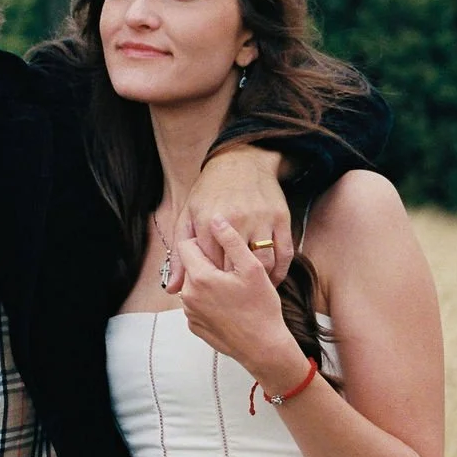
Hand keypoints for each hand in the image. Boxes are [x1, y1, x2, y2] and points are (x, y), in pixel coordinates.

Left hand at [175, 216, 308, 386]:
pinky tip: (229, 304)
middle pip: (190, 265)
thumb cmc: (262, 307)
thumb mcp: (252, 268)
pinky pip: (196, 303)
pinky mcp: (194, 326)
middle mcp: (188, 295)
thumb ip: (231, 240)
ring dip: (208, 281)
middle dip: (207, 262)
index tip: (222, 248)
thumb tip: (216, 218)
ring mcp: (190, 313)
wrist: (264, 348)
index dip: (205, 242)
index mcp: (200, 277)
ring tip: (233, 288)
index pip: (187, 244)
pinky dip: (208, 299)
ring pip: (193, 284)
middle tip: (232, 270)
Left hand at [177, 146, 291, 283]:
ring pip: (263, 264)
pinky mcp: (282, 218)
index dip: (211, 281)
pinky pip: (284, 253)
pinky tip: (271, 279)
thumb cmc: (209, 192)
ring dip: (259, 282)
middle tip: (232, 295)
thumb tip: (172, 289)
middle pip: (235, 268)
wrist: (240, 162)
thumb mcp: (187, 218)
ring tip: (252, 290)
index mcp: (208, 221)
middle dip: (233, 284)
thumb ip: (179, 255)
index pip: (209, 266)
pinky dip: (280, 272)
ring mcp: (261, 219)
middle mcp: (235, 220)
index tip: (213, 289)